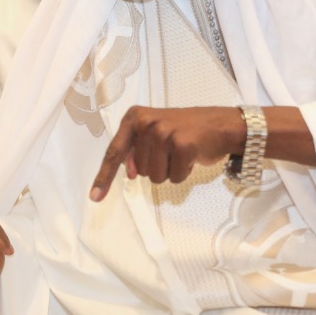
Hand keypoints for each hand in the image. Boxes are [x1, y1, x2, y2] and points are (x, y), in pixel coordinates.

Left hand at [90, 106, 245, 200]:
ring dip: (169, 171)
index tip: (94, 197)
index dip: (104, 177)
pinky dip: (184, 173)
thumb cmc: (185, 129)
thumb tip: (127, 173)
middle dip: (156, 167)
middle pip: (138, 171)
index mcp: (134, 117)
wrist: (221, 124)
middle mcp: (146, 122)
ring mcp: (164, 132)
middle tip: (171, 150)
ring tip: (180, 152)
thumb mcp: (155, 132)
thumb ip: (136, 150)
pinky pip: (174, 178)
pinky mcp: (182, 145)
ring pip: (154, 177)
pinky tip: (191, 156)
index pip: (114, 152)